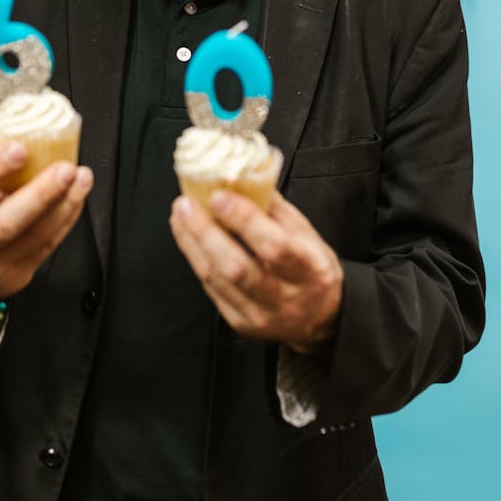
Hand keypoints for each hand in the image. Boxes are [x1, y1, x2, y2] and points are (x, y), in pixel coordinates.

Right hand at [0, 142, 92, 307]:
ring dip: (64, 204)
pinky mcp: (17, 276)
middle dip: (40, 194)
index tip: (19, 148)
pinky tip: (76, 197)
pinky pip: (48, 244)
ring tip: (81, 178)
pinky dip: (66, 217)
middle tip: (64, 169)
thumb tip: (23, 147)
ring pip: (35, 236)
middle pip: (5, 223)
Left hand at [169, 190, 342, 351]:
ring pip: (217, 279)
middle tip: (186, 205)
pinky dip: (195, 258)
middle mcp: (286, 297)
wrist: (320, 317)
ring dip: (192, 243)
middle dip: (205, 232)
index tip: (219, 196)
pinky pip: (211, 288)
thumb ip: (275, 208)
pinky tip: (188, 237)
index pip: (274, 246)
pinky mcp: (240, 323)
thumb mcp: (307, 235)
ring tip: (180, 216)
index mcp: (310, 269)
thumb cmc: (311, 269)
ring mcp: (261, 314)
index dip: (244, 220)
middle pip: (238, 267)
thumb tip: (242, 178)